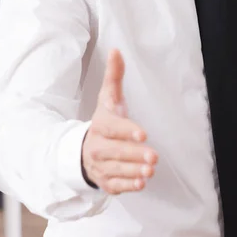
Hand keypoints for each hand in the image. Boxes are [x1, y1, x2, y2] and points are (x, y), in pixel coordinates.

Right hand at [81, 48, 157, 194]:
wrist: (83, 149)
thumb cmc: (104, 120)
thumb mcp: (108, 97)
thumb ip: (114, 76)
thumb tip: (116, 50)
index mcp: (100, 124)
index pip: (112, 127)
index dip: (127, 130)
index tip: (143, 133)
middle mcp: (98, 146)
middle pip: (115, 151)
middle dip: (134, 154)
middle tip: (153, 156)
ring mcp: (100, 165)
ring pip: (117, 169)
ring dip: (133, 171)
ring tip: (150, 170)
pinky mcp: (105, 180)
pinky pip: (115, 185)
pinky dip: (127, 185)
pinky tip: (141, 183)